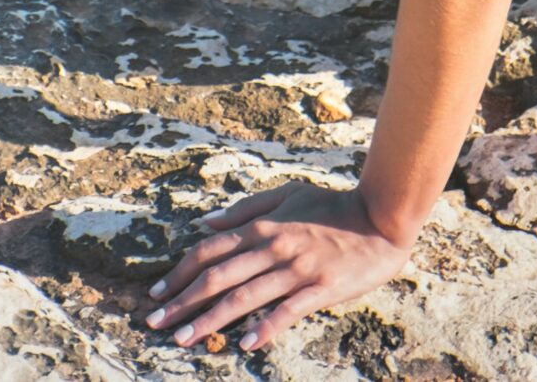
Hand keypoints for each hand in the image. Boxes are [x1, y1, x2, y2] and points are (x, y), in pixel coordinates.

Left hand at [144, 182, 411, 352]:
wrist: (380, 219)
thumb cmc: (332, 205)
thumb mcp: (288, 194)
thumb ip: (246, 208)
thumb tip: (205, 223)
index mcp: (263, 225)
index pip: (210, 250)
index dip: (179, 272)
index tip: (155, 292)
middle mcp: (274, 246)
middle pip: (218, 277)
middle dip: (182, 301)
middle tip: (155, 323)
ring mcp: (297, 269)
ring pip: (244, 297)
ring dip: (210, 320)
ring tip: (183, 339)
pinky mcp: (320, 288)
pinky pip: (287, 311)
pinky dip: (265, 327)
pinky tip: (245, 343)